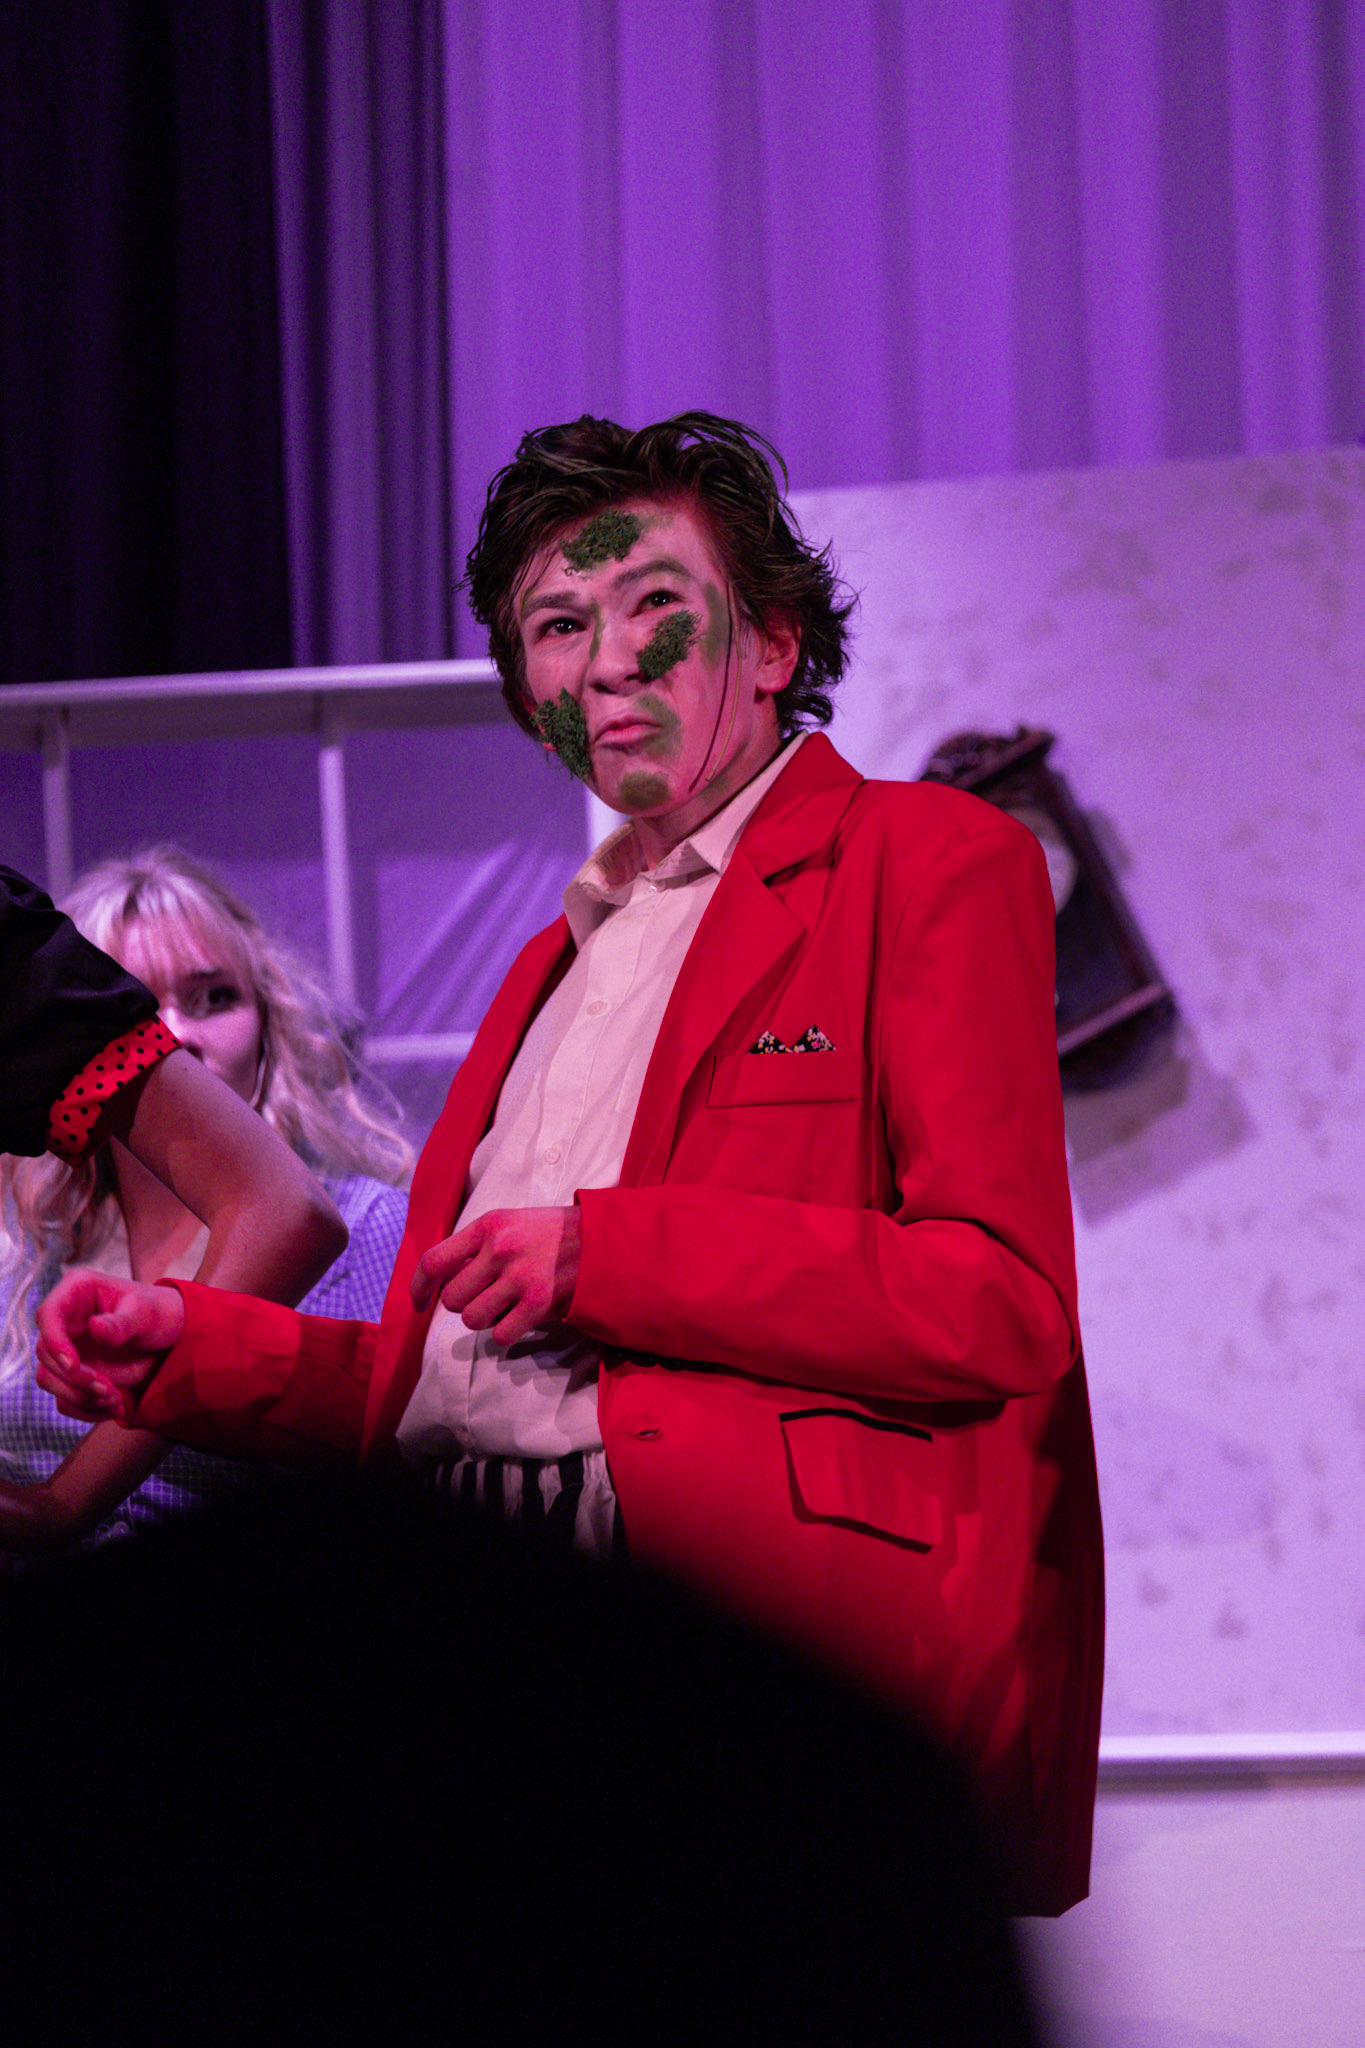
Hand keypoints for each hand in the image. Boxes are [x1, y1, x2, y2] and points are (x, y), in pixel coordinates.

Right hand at [35, 1271, 186, 1422]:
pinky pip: (65, 1398)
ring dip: (80, 1397)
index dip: (54, 1342)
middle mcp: (65, 1320)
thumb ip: (121, 1323)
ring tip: (116, 1400)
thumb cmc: (158, 1313)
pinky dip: (87, 1409)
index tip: (73, 1366)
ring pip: (49, 1379)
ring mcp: (67, 1348)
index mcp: (77, 1291)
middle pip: (45, 1354)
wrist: (168, 1338)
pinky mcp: (73, 1373)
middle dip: (75, 1378)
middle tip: (110, 1389)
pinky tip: (116, 1407)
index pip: (48, 1315)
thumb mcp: (146, 1313)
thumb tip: (95, 1327)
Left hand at [409, 1206, 581, 1346]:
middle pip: (451, 1298)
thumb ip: (476, 1246)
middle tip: (485, 1296)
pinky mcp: (538, 1303)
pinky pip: (500, 1335)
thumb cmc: (550, 1235)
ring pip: (472, 1319)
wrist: (602, 1241)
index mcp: (488, 1226)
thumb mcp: (510, 1223)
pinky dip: (506, 1333)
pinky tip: (521, 1317)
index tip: (419, 1303)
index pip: (433, 1262)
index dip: (418, 1288)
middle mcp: (500, 1249)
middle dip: (463, 1304)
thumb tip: (440, 1279)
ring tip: (505, 1306)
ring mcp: (519, 1277)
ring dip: (485, 1319)